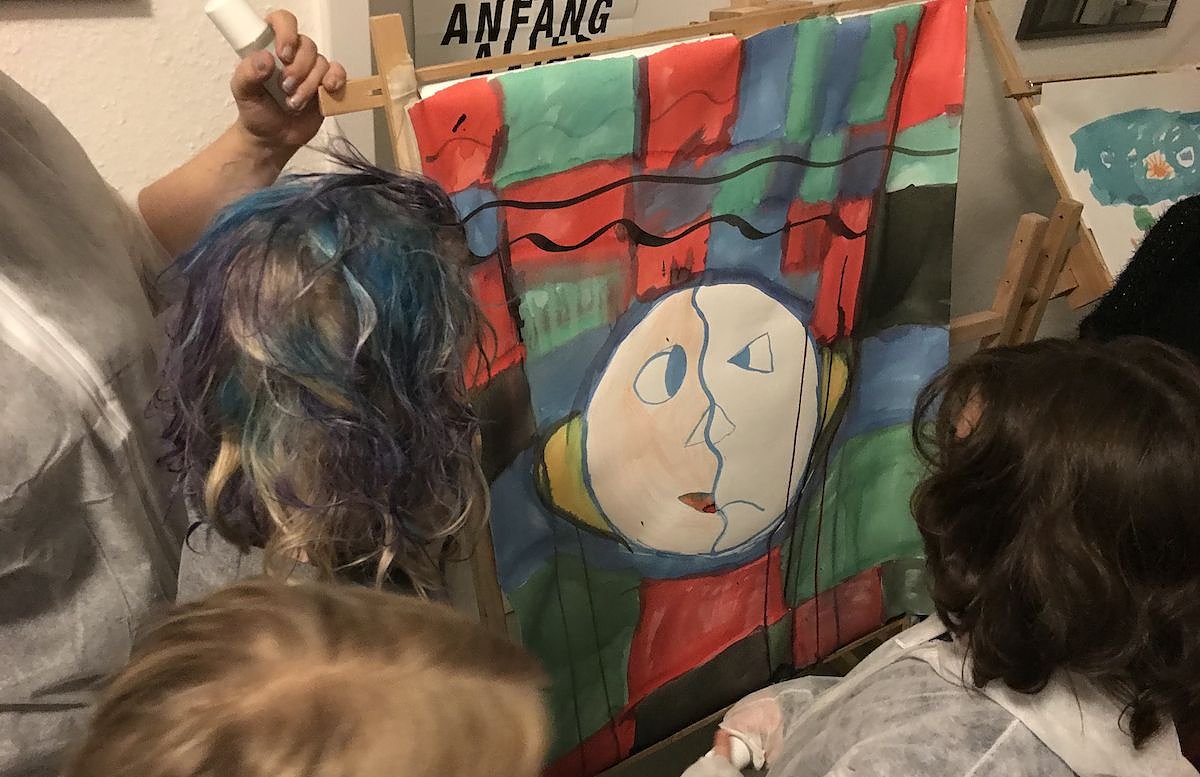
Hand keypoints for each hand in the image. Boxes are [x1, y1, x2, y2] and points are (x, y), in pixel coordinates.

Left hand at [230, 9, 346, 150]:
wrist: (273, 138)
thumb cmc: (256, 111)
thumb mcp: (242, 92)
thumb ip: (247, 73)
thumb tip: (265, 59)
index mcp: (270, 46)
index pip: (283, 21)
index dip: (287, 33)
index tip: (282, 55)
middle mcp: (293, 54)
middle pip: (306, 44)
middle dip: (298, 69)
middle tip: (285, 89)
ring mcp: (311, 69)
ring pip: (321, 62)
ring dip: (309, 85)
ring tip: (294, 103)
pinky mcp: (326, 85)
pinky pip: (338, 73)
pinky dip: (335, 80)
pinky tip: (327, 91)